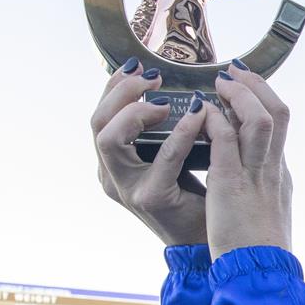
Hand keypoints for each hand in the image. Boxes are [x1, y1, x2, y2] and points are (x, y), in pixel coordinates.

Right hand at [91, 60, 209, 246]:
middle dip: (121, 92)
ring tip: (164, 101)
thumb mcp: (171, 155)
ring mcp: (127, 188)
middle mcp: (112, 175)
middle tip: (151, 77)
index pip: (101, 115)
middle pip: (97, 122)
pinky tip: (197, 116)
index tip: (139, 66)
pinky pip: (163, 157)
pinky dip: (180, 132)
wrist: (207, 238)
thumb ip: (163, 128)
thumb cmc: (193, 194)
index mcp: (113, 162)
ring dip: (137, 111)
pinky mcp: (152, 198)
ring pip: (110, 138)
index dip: (115, 87)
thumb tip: (169, 85)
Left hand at [204, 63, 292, 259]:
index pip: (280, 126)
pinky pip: (225, 137)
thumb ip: (258, 186)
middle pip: (278, 113)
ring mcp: (254, 174)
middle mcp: (272, 169)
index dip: (264, 100)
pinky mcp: (231, 183)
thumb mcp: (264, 210)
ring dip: (237, 94)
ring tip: (218, 83)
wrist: (259, 275)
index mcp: (279, 176)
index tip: (246, 86)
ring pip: (259, 118)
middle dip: (256, 87)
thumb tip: (247, 173)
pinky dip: (213, 119)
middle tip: (233, 73)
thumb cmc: (258, 251)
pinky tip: (198, 110)